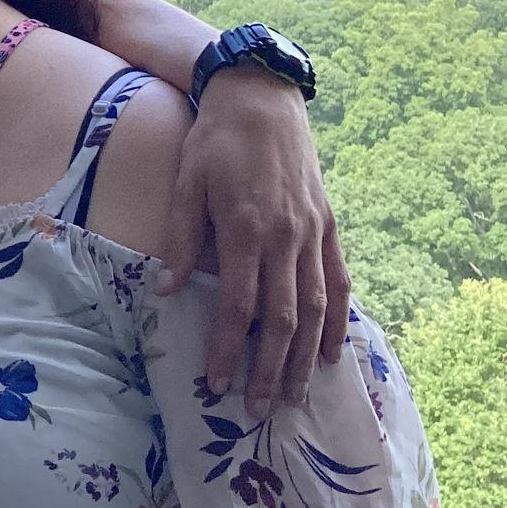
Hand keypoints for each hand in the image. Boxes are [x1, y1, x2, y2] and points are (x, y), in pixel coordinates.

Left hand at [155, 65, 349, 418]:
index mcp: (245, 227)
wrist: (262, 97)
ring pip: (317, 308)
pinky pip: (339, 283)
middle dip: (270, 369)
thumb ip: (181, 240)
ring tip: (296, 396)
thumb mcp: (187, 182)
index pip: (239, 305)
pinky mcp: (329, 226)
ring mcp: (313, 233)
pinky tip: (332, 353)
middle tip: (258, 410)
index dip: (230, 349)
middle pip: (283, 318)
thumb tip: (167, 292)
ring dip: (306, 357)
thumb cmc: (216, 140)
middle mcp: (286, 237)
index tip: (217, 384)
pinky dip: (339, 322)